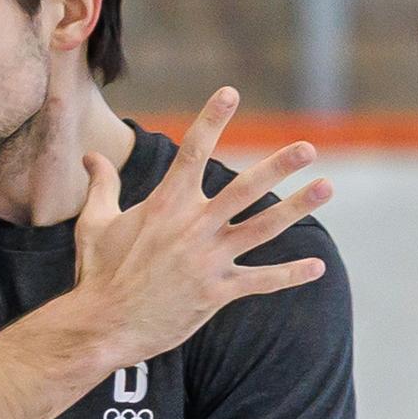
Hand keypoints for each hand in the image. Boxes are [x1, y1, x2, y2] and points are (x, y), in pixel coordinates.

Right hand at [72, 87, 332, 365]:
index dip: (212, 120)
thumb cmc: (98, 273)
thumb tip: (91, 157)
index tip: (230, 93)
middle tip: (308, 147)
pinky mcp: (216, 292)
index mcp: (164, 205)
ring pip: (262, 228)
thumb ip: (101, 186)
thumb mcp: (95, 224)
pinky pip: (260, 281)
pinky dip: (290, 275)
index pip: (193, 152)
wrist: (103, 326)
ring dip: (296, 207)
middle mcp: (192, 227)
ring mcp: (207, 260)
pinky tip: (318, 267)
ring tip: (326, 187)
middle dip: (278, 166)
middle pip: (243, 189)